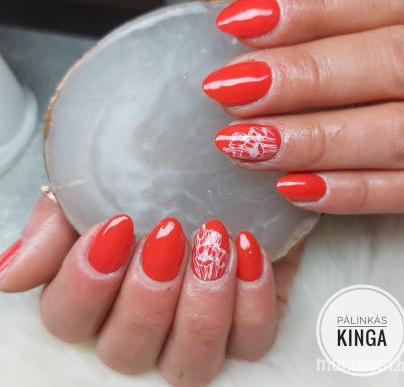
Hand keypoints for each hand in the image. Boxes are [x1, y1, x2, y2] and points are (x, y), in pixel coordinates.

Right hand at [0, 195, 300, 385]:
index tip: (120, 225)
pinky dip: (252, 300)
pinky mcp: (245, 322)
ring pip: (190, 363)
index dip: (87, 281)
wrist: (208, 167)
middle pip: (127, 351)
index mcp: (95, 296)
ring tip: (215, 240)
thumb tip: (10, 276)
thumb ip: (53, 230)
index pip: (68, 319)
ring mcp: (195, 331)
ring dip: (202, 304)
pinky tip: (249, 249)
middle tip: (170, 234)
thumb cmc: (147, 180)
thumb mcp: (95, 187)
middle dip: (148, 296)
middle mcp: (142, 327)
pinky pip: (252, 340)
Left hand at [204, 0, 403, 213]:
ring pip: (397, 134)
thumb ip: (337, 28)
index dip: (309, 9)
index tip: (238, 23)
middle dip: (303, 78)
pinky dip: (350, 193)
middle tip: (232, 91)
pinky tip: (291, 187)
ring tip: (244, 145)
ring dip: (313, 142)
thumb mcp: (387, 25)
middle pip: (390, 64)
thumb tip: (252, 35)